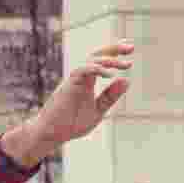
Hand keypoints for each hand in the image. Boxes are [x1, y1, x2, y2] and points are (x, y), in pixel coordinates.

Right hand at [0, 41, 132, 167]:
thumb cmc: (70, 124)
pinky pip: (83, 70)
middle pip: (96, 55)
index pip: (101, 62)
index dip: (114, 54)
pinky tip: (110, 75)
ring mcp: (74, 80)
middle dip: (113, 49)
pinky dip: (97, 69)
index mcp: (87, 81)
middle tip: (131, 48)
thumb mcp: (97, 110)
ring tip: (125, 64)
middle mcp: (80, 77)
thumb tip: (127, 81)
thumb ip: (110, 96)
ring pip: (90, 60)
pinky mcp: (68, 85)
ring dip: (108, 60)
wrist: (52, 134)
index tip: (130, 50)